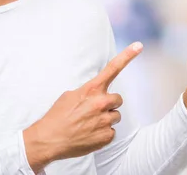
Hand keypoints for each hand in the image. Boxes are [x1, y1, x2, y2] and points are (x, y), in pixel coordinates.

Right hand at [23, 42, 142, 172]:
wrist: (48, 140)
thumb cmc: (57, 116)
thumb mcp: (70, 95)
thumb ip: (88, 92)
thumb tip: (97, 94)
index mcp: (92, 89)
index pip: (113, 68)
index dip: (127, 56)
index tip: (138, 46)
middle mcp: (101, 103)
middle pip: (117, 100)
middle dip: (109, 104)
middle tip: (93, 111)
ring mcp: (105, 120)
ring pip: (116, 116)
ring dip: (106, 119)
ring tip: (88, 124)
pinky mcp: (106, 136)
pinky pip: (112, 132)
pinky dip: (102, 133)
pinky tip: (89, 134)